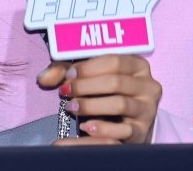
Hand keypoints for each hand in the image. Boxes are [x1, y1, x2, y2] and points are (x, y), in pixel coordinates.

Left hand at [37, 54, 161, 144]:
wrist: (131, 122)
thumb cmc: (109, 92)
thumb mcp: (94, 76)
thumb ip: (68, 72)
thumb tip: (44, 78)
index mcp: (138, 65)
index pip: (114, 60)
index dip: (89, 67)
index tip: (69, 75)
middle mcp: (148, 85)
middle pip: (115, 82)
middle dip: (86, 86)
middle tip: (67, 91)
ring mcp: (147, 110)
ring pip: (119, 104)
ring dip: (91, 106)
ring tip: (72, 107)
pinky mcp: (142, 132)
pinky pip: (122, 131)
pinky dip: (101, 129)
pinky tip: (85, 127)